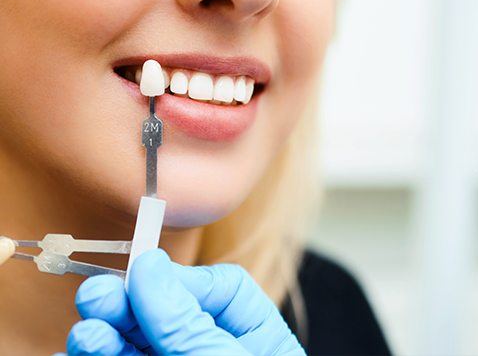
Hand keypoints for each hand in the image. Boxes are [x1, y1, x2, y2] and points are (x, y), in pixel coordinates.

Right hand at [66, 249, 304, 354]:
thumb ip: (187, 322)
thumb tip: (150, 265)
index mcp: (258, 341)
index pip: (221, 289)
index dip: (179, 278)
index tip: (142, 274)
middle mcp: (217, 350)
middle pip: (171, 314)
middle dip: (130, 303)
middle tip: (96, 295)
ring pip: (142, 341)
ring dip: (110, 333)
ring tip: (87, 332)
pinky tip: (85, 348)